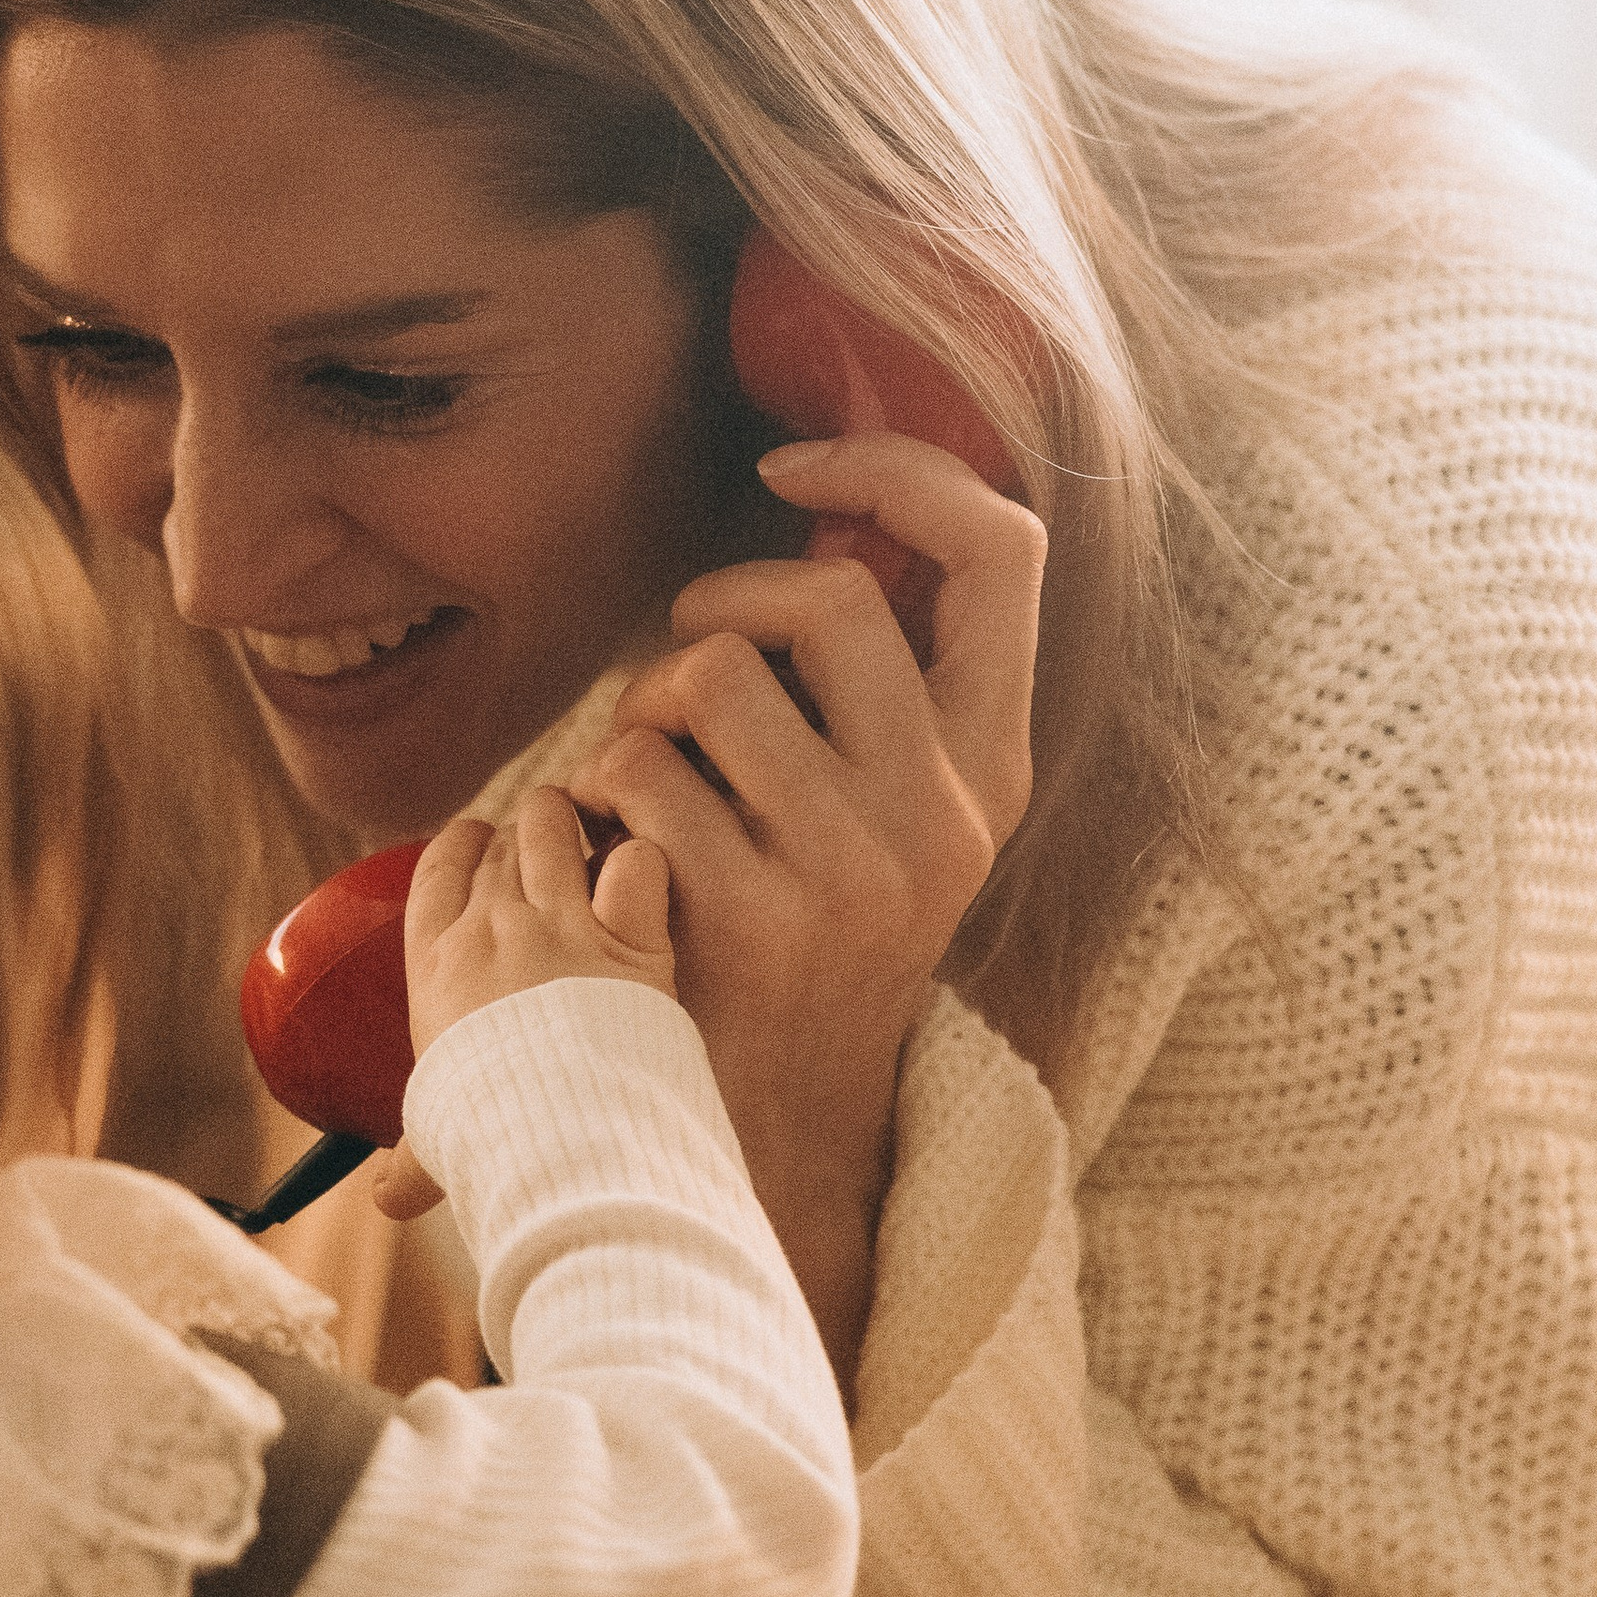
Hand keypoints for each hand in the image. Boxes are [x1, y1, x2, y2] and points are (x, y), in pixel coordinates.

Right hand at [366, 791, 672, 1221]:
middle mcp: (495, 928)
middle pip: (504, 835)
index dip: (462, 841)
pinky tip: (646, 885)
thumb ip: (413, 1162)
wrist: (555, 1146)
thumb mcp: (435, 1144)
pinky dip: (644, 862)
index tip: (480, 843)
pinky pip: (638, 861)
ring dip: (577, 820)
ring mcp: (564, 926)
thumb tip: (388, 1202)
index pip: (439, 863)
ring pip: (557, 821)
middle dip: (528, 833)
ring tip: (596, 841)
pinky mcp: (632, 940)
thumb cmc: (488, 1143)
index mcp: (437, 963)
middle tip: (553, 857)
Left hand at [564, 428, 1043, 1365]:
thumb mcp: (891, 818)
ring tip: (637, 770)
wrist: (780, 1130)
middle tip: (682, 664)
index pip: (1002, 551)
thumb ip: (876, 689)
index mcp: (992, 766)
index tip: (798, 466)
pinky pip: (636, 774)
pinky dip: (595, 790)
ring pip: (710, 674)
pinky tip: (607, 847)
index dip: (899, 472)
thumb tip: (828, 502)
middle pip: (829, 596)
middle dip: (721, 598)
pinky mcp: (759, 920)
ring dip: (641, 703)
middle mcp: (946, 810)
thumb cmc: (807, 937)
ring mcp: (858, 868)